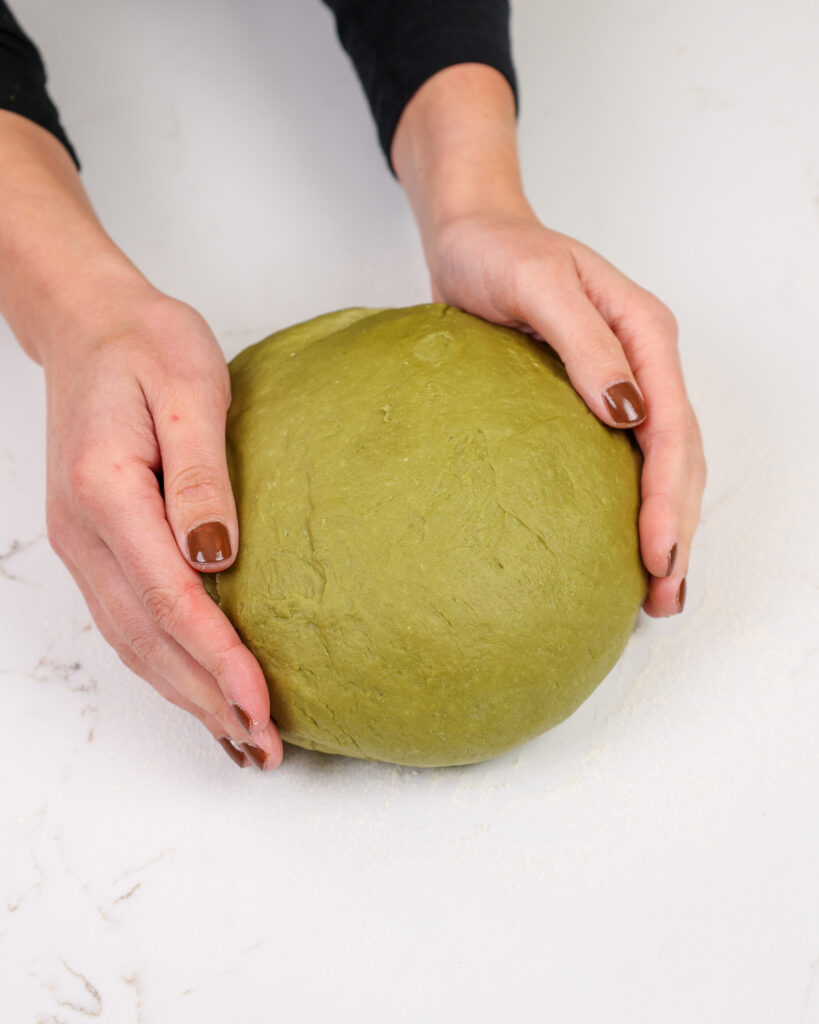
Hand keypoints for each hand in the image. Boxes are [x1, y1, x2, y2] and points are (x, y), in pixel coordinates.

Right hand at [42, 291, 282, 768]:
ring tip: (239, 737)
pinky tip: (197, 688)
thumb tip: (218, 558)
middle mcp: (83, 531)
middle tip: (264, 745)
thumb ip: (203, 476)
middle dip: (207, 699)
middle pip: (148, 639)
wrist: (91, 327)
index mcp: (107, 491)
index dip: (217, 658)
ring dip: (186, 695)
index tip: (262, 701)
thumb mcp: (190, 388)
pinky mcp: (95, 544)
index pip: (169, 599)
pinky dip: (165, 665)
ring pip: (134, 641)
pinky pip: (128, 621)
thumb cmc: (146, 345)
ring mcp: (82, 543)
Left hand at [391, 64, 705, 616]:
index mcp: (644, 332)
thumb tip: (627, 411)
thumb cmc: (497, 252)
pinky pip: (626, 458)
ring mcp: (624, 380)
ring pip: (662, 463)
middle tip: (664, 594)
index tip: (657, 551)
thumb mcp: (537, 284)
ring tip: (658, 590)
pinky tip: (623, 544)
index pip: (670, 426)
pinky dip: (634, 504)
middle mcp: (645, 360)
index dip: (667, 494)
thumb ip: (585, 342)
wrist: (473, 236)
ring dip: (666, 525)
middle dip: (678, 527)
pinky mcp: (591, 397)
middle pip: (680, 455)